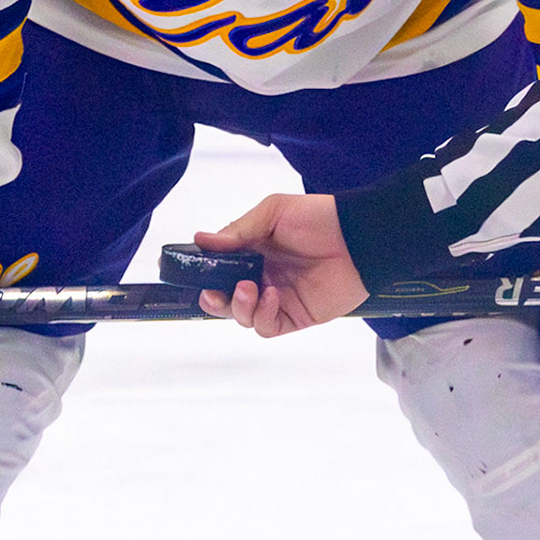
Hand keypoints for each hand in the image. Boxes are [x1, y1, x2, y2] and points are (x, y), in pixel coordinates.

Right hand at [194, 194, 369, 336]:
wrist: (358, 237)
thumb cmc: (317, 218)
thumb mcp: (273, 213)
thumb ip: (238, 231)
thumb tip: (201, 240)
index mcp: (253, 251)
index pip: (219, 267)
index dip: (200, 272)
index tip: (181, 272)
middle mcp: (261, 276)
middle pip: (225, 299)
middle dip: (213, 298)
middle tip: (211, 291)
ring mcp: (277, 298)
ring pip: (243, 316)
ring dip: (238, 306)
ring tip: (249, 287)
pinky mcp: (295, 316)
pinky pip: (268, 326)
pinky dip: (262, 316)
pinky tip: (270, 297)